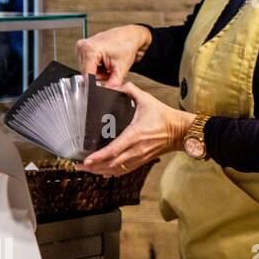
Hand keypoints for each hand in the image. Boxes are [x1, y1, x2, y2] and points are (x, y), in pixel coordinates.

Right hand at [76, 24, 151, 86]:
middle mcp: (82, 47)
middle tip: (110, 71)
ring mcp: (81, 47)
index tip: (100, 91)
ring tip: (108, 65)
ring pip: (86, 71)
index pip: (87, 76)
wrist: (130, 36)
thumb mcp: (121, 68)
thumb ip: (113, 83)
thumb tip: (107, 93)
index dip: (94, 85)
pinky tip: (104, 62)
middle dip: (99, 77)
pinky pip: (87, 65)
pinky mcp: (82, 49)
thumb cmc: (127, 45)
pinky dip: (96, 67)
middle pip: (86, 74)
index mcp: (90, 50)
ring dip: (98, 73)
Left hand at [78, 82, 192, 176]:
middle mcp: (136, 149)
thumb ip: (131, 90)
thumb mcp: (147, 99)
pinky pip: (124, 171)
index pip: (115, 149)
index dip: (99, 156)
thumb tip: (117, 85)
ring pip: (116, 170)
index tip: (87, 160)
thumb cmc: (164, 116)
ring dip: (100, 171)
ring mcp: (139, 157)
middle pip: (111, 164)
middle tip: (78, 165)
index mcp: (135, 135)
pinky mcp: (142, 161)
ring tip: (87, 169)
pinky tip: (102, 172)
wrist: (180, 131)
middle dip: (93, 167)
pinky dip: (111, 173)